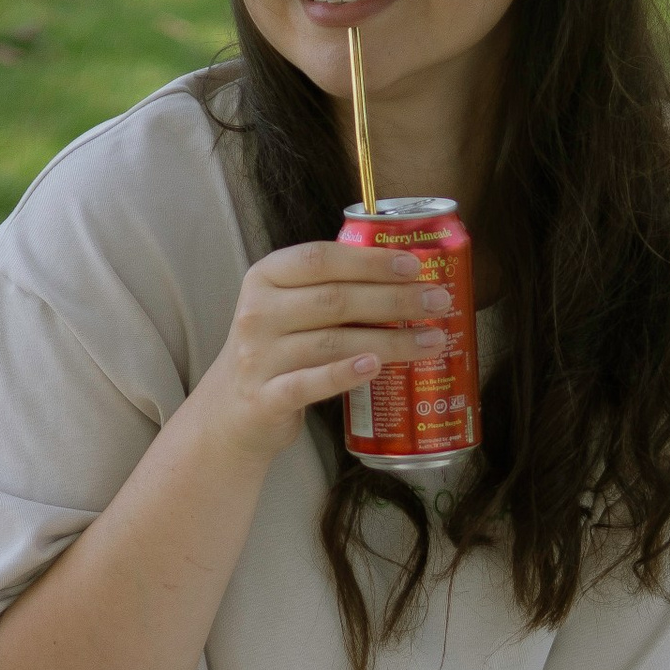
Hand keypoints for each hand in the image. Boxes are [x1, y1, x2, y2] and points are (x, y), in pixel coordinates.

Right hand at [196, 240, 452, 470]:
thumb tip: (409, 277)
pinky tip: (376, 367)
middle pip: (335, 300)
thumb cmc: (276, 350)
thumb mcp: (288, 307)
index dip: (369, 260)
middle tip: (438, 302)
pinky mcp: (265, 398)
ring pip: (332, 342)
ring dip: (389, 339)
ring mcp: (258, 356)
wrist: (230, 410)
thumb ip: (330, 287)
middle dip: (394, 299)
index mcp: (265, 277)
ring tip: (432, 341)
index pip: (320, 259)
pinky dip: (344, 374)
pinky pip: (309, 383)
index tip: (414, 265)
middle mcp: (258, 313)